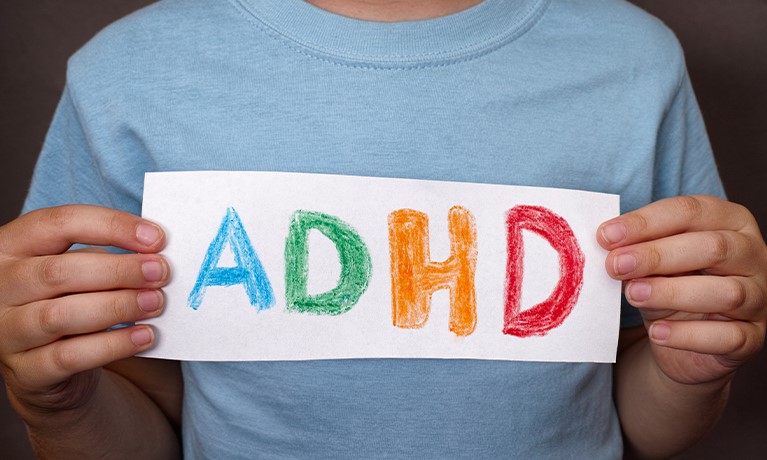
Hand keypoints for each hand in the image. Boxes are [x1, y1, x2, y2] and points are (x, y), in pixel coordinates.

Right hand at [0, 205, 168, 414]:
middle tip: (160, 273)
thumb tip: (153, 256)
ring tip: (156, 303)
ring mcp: (6, 331)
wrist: (48, 364)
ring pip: (61, 315)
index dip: (111, 226)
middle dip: (119, 270)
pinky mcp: (26, 371)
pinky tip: (144, 335)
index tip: (156, 238)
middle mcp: (0, 286)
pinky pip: (71, 357)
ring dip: (118, 306)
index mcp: (12, 246)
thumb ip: (108, 257)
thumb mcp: (81, 270)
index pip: (59, 224)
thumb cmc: (70, 300)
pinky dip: (114, 345)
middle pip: (59, 271)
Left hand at [599, 195, 766, 385]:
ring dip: (672, 292)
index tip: (607, 235)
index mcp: (729, 221)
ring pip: (725, 292)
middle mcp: (753, 254)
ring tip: (633, 294)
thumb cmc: (669, 284)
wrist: (683, 338)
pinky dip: (688, 335)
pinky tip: (657, 332)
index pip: (691, 211)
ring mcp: (760, 296)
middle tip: (616, 265)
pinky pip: (727, 337)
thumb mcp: (652, 261)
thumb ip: (637, 249)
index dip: (647, 221)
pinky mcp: (753, 336)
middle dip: (657, 255)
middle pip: (712, 247)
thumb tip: (608, 243)